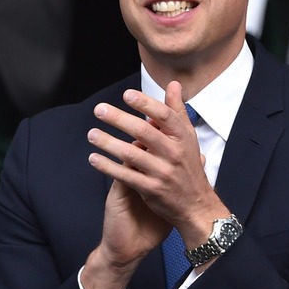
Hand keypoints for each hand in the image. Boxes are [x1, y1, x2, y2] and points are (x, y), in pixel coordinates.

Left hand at [87, 81, 227, 248]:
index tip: (126, 94)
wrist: (196, 204)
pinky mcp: (151, 189)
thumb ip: (177, 111)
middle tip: (100, 109)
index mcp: (183, 138)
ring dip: (108, 142)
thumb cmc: (188, 167)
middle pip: (144, 131)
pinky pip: (125, 175)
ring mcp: (163, 172)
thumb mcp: (188, 138)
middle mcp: (174, 153)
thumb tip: (173, 84)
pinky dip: (108, 166)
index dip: (145, 103)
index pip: (164, 115)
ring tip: (92, 133)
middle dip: (119, 119)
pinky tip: (94, 158)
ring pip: (131, 153)